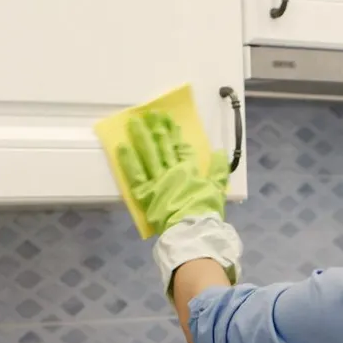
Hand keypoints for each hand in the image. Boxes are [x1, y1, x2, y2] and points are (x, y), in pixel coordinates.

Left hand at [117, 111, 228, 232]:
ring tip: (134, 122)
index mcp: (188, 170)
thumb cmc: (205, 210)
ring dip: (141, 137)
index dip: (175, 134)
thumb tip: (220, 153)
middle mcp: (171, 171)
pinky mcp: (145, 192)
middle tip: (150, 114)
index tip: (169, 121)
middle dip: (157, 129)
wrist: (192, 228)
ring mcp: (157, 180)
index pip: (181, 149)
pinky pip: (135, 174)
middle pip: (163, 147)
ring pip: (148, 155)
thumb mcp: (218, 189)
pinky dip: (128, 160)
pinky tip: (122, 146)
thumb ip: (219, 170)